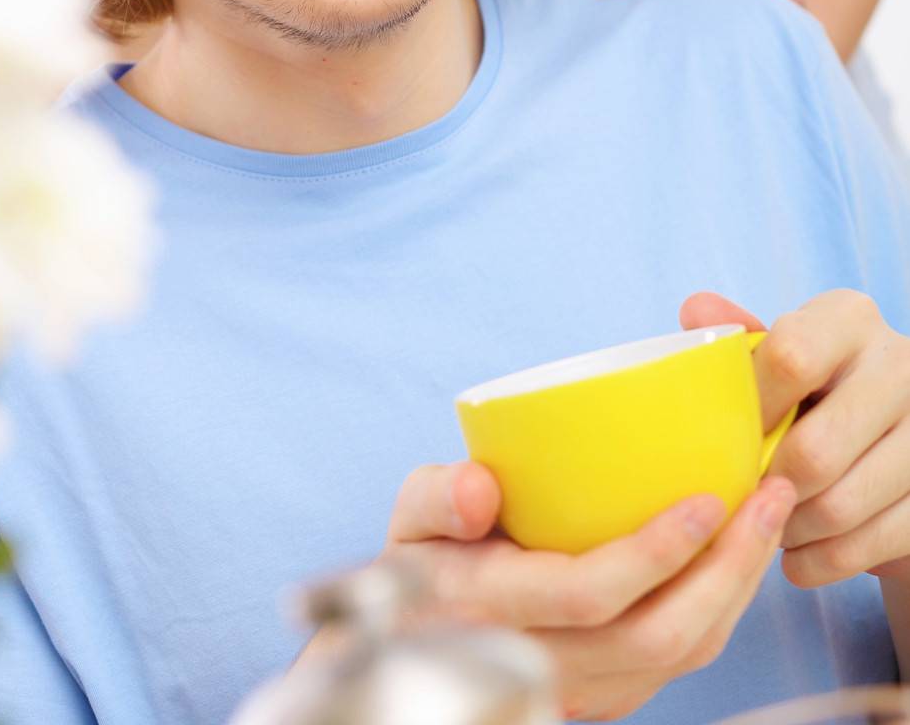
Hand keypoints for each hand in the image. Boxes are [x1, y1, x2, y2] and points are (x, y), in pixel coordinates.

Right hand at [373, 458, 795, 719]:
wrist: (422, 646)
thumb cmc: (422, 563)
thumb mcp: (408, 520)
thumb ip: (436, 496)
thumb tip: (477, 489)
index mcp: (496, 608)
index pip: (592, 593)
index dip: (655, 552)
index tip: (707, 497)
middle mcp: (549, 662)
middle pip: (662, 634)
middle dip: (730, 565)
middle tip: (771, 493)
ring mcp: (587, 687)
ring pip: (684, 654)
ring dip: (740, 584)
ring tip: (770, 513)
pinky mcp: (612, 692)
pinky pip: (682, 659)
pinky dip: (724, 606)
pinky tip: (740, 553)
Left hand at [681, 291, 909, 587]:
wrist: (886, 439)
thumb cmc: (811, 389)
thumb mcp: (778, 354)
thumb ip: (741, 340)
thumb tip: (697, 312)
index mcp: (849, 319)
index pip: (791, 356)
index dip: (750, 408)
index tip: (725, 438)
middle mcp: (899, 365)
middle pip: (815, 450)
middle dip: (768, 487)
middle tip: (743, 499)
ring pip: (842, 506)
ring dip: (792, 531)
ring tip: (767, 528)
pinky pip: (873, 543)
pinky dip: (824, 562)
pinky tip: (798, 559)